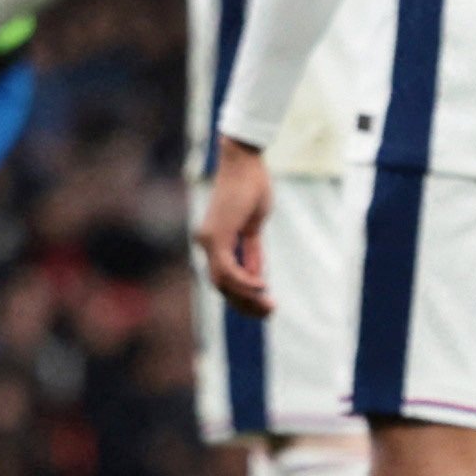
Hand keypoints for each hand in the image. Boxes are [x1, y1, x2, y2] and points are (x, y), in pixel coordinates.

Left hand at [196, 140, 273, 317]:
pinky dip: (245, 281)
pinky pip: (228, 269)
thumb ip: (251, 250)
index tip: (264, 304)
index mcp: (213, 240)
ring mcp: (208, 240)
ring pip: (223, 282)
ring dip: (247, 297)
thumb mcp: (253, 226)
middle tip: (269, 312)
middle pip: (221, 286)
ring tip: (270, 305)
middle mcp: (205, 242)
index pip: (223, 278)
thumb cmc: (251, 187)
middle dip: (246, 303)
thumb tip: (256, 276)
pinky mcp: (216, 236)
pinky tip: (262, 287)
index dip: (243, 295)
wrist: (245, 162)